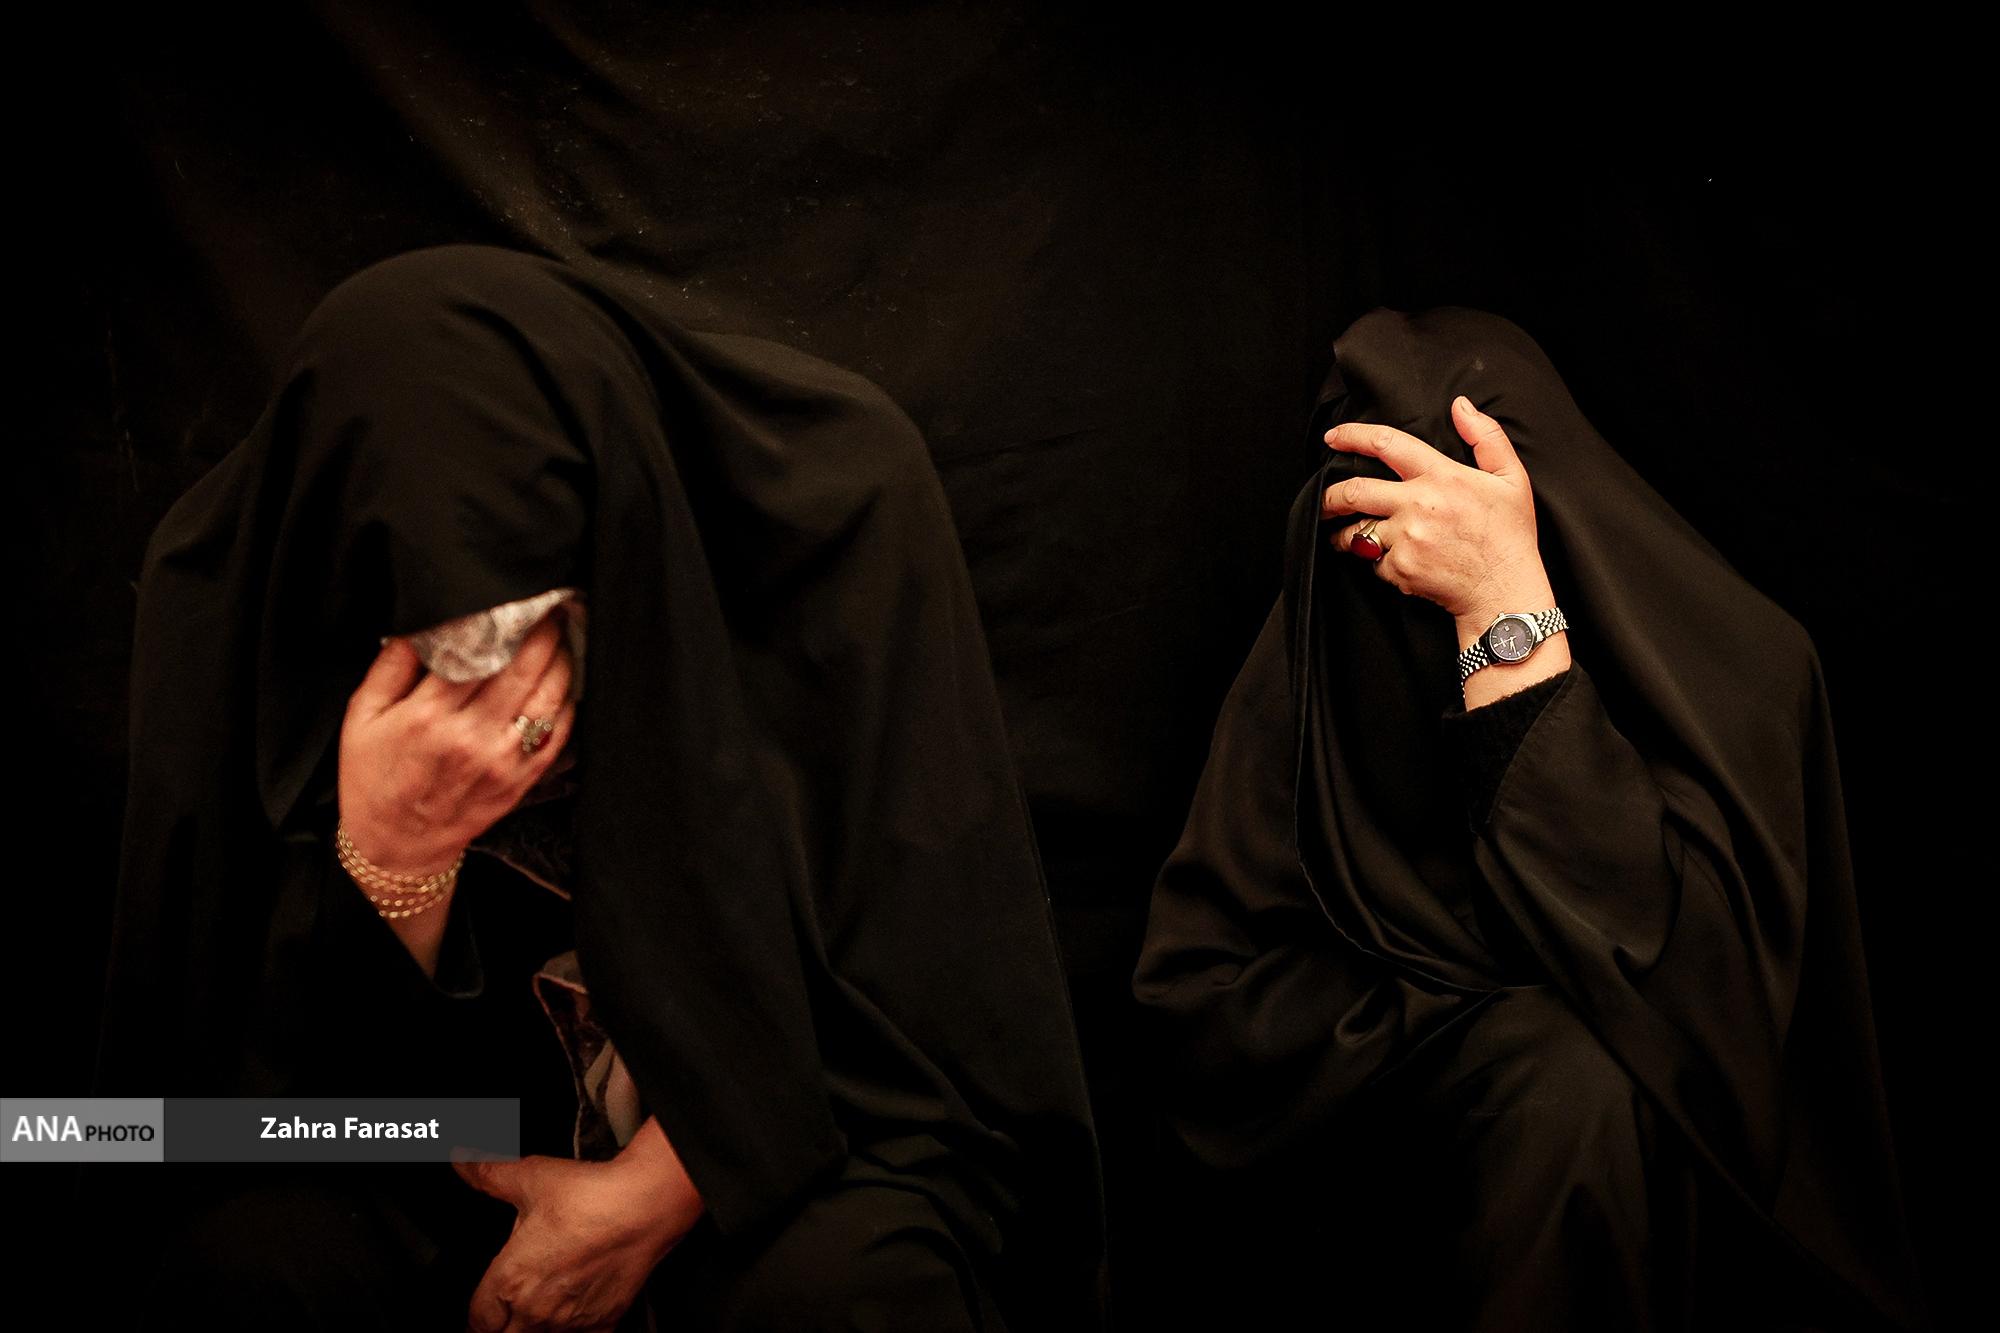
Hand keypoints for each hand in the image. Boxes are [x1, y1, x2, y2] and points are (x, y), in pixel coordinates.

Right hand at [338, 615, 576, 878]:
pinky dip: (567, 703)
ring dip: (562, 661)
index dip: (501, 621)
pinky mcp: (521, 780)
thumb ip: (390, 668)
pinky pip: (557, 734)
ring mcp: (501, 761)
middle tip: (552, 606)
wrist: (396, 845)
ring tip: (563, 635)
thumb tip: (421, 626)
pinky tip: (566, 681)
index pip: (476, 654)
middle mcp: (470, 737)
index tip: (514, 599)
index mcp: (428, 717)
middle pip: (522, 669)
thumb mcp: (362, 717)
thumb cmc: (373, 777)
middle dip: (542, 632)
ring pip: (548, 698)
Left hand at [454, 1119, 704, 1331]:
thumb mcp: (530, 1178)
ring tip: (540, 1313)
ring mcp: (571, 1322)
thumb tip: (462, 1160)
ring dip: (535, 1331)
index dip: (477, 1315)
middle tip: (506, 1314)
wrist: (644, 1207)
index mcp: (511, 1280)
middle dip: (502, 1327)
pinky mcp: (604, 1322)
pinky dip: (575, 1332)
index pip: (478, 1318)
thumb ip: (488, 1173)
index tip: (483, 1310)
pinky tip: (576, 1320)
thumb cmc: (590, 1197)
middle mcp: (536, 1310)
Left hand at [1321, 396, 1556, 639]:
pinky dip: (1377, 561)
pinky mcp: (1399, 569)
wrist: (1504, 591)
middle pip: (1354, 491)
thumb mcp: (1511, 479)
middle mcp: (1418, 505)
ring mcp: (1407, 538)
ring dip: (1346, 534)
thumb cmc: (1509, 536)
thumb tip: (1460, 406)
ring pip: (1357, 531)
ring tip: (1346, 535)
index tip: (1333, 438)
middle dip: (1330, 496)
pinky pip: (1373, 561)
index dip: (1353, 437)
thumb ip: (1487, 437)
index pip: (1387, 445)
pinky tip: (1392, 560)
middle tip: (1325, 500)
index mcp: (1442, 477)